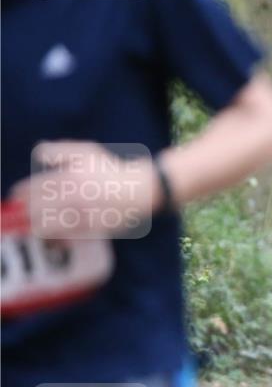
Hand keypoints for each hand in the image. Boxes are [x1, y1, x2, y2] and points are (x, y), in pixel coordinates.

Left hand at [11, 140, 158, 237]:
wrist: (141, 190)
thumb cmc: (112, 169)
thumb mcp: (87, 151)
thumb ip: (60, 150)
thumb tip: (38, 154)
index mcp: (70, 177)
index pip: (35, 187)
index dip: (21, 193)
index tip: (15, 196)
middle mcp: (75, 197)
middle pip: (37, 209)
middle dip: (24, 212)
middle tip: (20, 214)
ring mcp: (84, 214)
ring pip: (49, 226)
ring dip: (36, 227)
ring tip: (31, 227)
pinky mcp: (93, 228)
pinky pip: (68, 236)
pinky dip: (56, 236)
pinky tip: (51, 235)